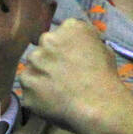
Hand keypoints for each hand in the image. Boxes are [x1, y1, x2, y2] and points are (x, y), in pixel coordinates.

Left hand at [19, 19, 132, 133]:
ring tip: (60, 92)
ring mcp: (33, 63)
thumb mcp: (105, 49)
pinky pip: (30, 91)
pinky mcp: (26, 85)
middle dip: (51, 61)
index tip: (74, 62)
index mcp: (70, 28)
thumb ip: (88, 41)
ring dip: (42, 77)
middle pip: (44, 50)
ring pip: (34, 69)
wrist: (98, 105)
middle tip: (65, 77)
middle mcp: (47, 40)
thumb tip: (80, 45)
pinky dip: (38, 97)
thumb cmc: (105, 78)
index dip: (67, 49)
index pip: (63, 34)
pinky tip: (55, 103)